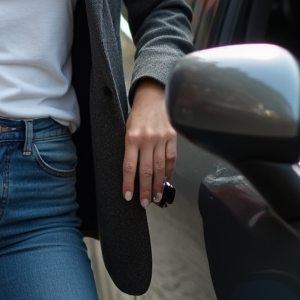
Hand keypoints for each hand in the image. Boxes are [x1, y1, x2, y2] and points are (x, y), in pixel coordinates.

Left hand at [122, 79, 176, 207]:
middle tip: (143, 203)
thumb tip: (131, 172)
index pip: (129, 166)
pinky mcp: (172, 137)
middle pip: (146, 171)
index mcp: (131, 137)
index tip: (128, 196)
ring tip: (155, 196)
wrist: (153, 96)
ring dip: (157, 185)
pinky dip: (169, 171)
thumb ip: (130, 148)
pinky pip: (171, 159)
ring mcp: (161, 139)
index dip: (128, 183)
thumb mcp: (127, 128)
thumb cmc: (138, 114)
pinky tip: (165, 180)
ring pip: (160, 168)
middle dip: (144, 190)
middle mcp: (147, 139)